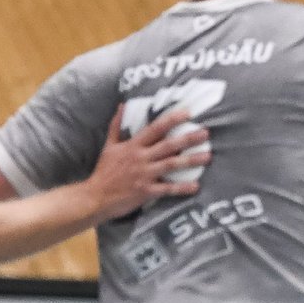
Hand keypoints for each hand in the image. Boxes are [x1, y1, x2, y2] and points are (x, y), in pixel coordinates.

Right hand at [87, 104, 211, 221]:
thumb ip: (116, 125)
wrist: (95, 197)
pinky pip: (168, 189)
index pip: (155, 128)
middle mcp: (141, 158)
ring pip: (172, 165)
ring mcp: (144, 175)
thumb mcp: (109, 146)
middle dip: (188, 138)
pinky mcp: (146, 191)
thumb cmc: (104, 171)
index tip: (188, 112)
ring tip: (208, 157)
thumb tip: (122, 105)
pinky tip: (196, 186)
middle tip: (206, 133)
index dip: (172, 119)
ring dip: (191, 161)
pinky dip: (182, 188)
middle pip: (168, 145)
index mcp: (133, 145)